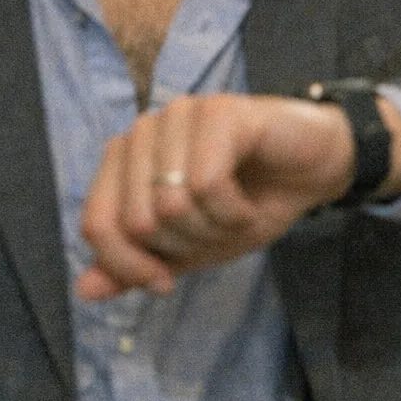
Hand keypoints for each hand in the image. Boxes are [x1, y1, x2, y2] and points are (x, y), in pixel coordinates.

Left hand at [76, 93, 400, 300]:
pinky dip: (233, 212)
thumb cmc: (252, 201)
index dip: (128, 267)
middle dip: (185, 247)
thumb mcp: (191, 247)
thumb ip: (138, 266)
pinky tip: (251, 204)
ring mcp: (181, 114)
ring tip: (238, 216)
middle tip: (219, 235)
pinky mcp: (220, 111)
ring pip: (171, 205)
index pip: (97, 223)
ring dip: (213, 230)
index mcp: (126, 159)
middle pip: (136, 221)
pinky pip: (208, 184)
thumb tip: (84, 289)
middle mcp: (146, 129)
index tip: (166, 283)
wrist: (316, 171)